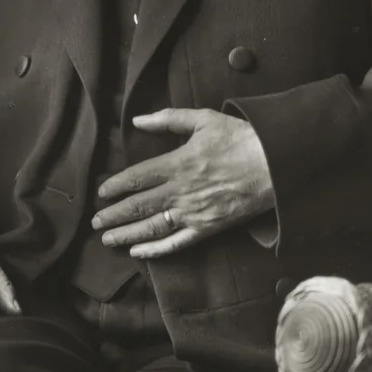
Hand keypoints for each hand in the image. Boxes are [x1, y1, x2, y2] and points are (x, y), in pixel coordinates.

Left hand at [92, 108, 273, 258]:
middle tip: (96, 222)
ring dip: (126, 234)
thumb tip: (137, 120)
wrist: (275, 164)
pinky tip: (139, 253)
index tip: (101, 193)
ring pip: (152, 227)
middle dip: (114, 215)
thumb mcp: (203, 119)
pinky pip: (177, 243)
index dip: (116, 186)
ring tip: (108, 239)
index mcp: (177, 163)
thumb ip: (168, 119)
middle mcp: (181, 191)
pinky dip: (156, 250)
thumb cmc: (240, 138)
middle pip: (138, 206)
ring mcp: (194, 213)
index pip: (137, 177)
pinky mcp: (208, 228)